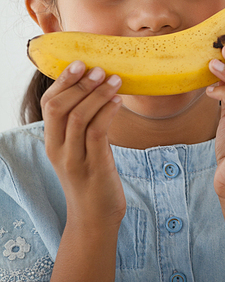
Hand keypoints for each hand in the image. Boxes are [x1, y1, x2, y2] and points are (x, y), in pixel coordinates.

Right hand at [41, 61, 125, 230]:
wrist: (95, 218)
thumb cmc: (92, 177)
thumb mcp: (79, 149)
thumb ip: (81, 124)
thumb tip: (96, 89)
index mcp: (52, 142)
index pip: (48, 104)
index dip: (62, 81)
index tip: (78, 62)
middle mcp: (58, 149)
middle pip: (59, 108)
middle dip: (79, 84)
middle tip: (99, 68)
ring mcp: (74, 160)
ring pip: (78, 117)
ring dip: (98, 94)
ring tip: (115, 80)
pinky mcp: (94, 168)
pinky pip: (97, 133)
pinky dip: (108, 112)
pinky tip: (119, 102)